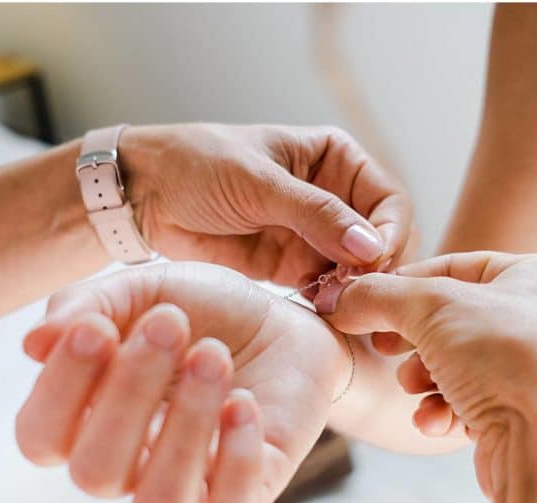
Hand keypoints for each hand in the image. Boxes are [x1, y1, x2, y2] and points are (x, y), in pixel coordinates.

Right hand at [15, 262, 348, 502]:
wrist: (285, 319)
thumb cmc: (202, 310)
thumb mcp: (142, 290)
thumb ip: (86, 306)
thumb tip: (33, 345)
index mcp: (87, 422)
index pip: (41, 439)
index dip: (60, 389)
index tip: (98, 326)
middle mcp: (130, 467)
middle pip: (96, 475)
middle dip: (129, 394)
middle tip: (172, 323)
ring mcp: (190, 486)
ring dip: (184, 427)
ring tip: (213, 356)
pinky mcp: (251, 492)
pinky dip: (236, 460)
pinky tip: (245, 402)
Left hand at [121, 124, 411, 285]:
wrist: (144, 196)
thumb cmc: (196, 166)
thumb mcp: (259, 183)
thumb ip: (315, 214)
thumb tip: (370, 246)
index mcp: (335, 159)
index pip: (389, 199)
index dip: (391, 231)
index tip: (376, 259)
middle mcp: (333, 196)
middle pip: (380, 238)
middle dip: (375, 265)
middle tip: (357, 288)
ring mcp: (315, 235)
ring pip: (358, 268)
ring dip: (355, 287)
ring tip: (338, 303)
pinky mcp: (293, 268)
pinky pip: (328, 287)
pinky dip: (332, 300)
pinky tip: (324, 309)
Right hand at [324, 251, 536, 502]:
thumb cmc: (512, 359)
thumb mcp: (432, 307)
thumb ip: (378, 296)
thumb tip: (338, 299)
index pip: (453, 267)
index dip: (401, 286)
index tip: (361, 304)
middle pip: (452, 319)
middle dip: (412, 340)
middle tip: (383, 349)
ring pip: (457, 365)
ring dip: (425, 378)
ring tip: (415, 388)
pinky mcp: (529, 418)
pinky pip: (473, 403)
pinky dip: (445, 411)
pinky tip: (436, 422)